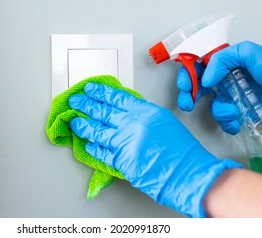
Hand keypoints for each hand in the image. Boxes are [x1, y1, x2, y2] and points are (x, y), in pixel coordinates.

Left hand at [68, 82, 240, 216]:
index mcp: (145, 111)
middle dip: (85, 104)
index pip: (116, 97)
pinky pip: (102, 152)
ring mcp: (125, 142)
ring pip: (97, 131)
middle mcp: (132, 124)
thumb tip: (123, 112)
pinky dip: (93, 147)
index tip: (90, 88)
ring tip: (74, 120)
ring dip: (83, 125)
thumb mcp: (163, 121)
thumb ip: (142, 115)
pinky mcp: (121, 160)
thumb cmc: (181, 148)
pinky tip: (87, 144)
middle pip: (103, 111)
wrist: (188, 172)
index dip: (100, 92)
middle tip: (75, 100)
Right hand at [177, 41, 261, 133]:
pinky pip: (226, 121)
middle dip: (190, 95)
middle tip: (188, 102)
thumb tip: (207, 77)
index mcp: (230, 64)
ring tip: (231, 111)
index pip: (202, 66)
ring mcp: (236, 98)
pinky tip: (237, 121)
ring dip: (218, 111)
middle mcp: (231, 81)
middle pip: (201, 87)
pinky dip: (228, 123)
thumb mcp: (253, 55)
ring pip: (213, 106)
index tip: (186, 84)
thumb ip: (226, 58)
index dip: (190, 74)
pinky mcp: (244, 114)